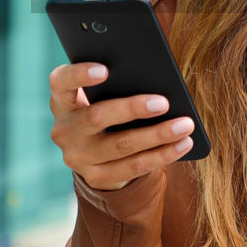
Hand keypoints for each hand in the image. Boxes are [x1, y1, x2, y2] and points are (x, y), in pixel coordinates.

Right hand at [48, 62, 195, 190]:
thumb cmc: (106, 107)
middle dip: (133, 109)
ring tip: (185, 125)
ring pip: (121, 145)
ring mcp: (78, 157)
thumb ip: (115, 83)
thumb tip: (155, 76)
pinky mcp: (96, 177)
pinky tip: (183, 144)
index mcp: (62, 100)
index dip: (80, 74)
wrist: (96, 153)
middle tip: (164, 103)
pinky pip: (134, 167)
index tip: (105, 69)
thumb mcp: (101, 95)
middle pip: (97, 117)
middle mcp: (64, 130)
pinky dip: (162, 155)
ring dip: (158, 135)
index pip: (61, 82)